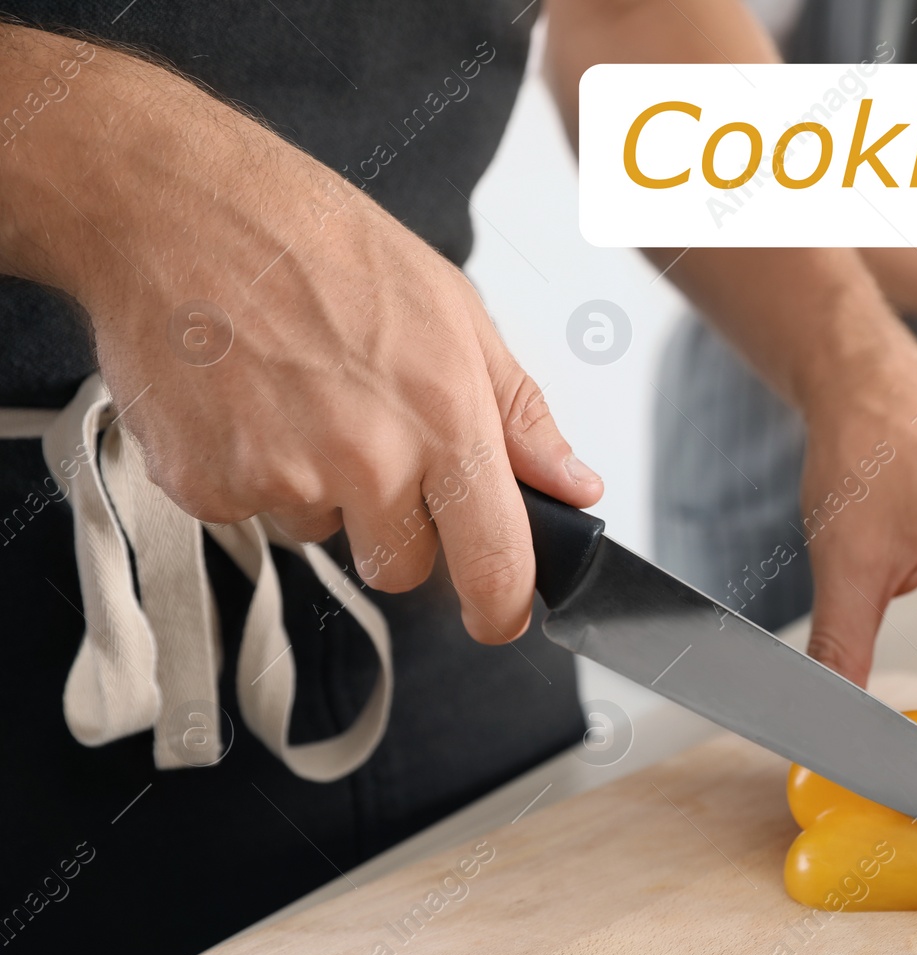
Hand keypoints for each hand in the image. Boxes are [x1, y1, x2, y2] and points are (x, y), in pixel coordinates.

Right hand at [0, 29, 601, 641]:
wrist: (175, 209)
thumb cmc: (318, 242)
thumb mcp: (454, 310)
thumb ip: (520, 414)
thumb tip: (574, 484)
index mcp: (444, 416)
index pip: (494, 559)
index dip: (502, 605)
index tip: (500, 616)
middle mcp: (367, 459)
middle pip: (402, 567)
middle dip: (396, 528)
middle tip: (367, 442)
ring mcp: (281, 478)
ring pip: (323, 536)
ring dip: (319, 492)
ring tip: (296, 397)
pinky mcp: (207, 487)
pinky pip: (251, 515)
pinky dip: (251, 473)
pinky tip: (244, 402)